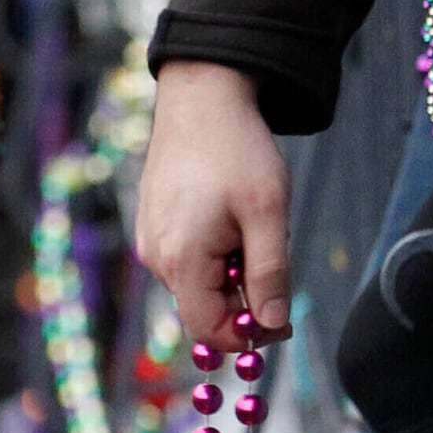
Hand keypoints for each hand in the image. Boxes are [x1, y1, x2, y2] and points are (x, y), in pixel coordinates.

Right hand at [135, 61, 292, 350]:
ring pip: (199, 285)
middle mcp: (156, 257)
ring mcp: (150, 241)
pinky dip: (215, 253)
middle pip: (206, 309)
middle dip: (243, 296)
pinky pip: (187, 261)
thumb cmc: (237, 151)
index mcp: (182, 260)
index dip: (249, 334)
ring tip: (247, 224)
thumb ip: (270, 276)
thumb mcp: (269, 214)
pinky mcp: (152, 225)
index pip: (211, 331)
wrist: (201, 98)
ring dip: (231, 272)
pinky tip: (227, 215)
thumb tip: (274, 328)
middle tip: (269, 249)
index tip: (282, 314)